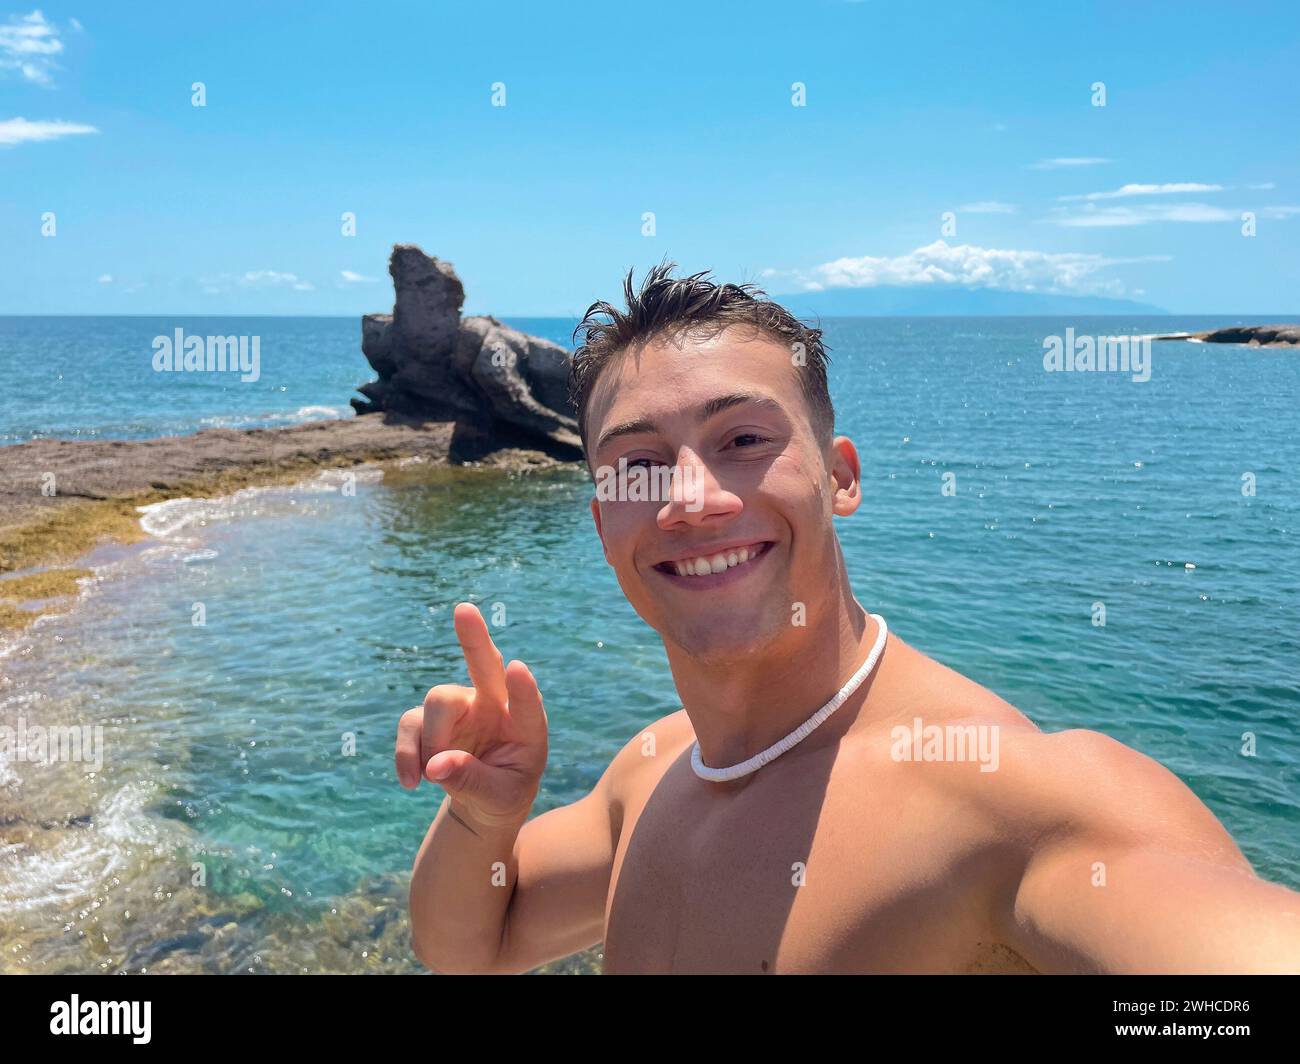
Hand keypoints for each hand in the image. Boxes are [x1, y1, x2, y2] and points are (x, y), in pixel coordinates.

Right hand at [395, 603, 547, 827]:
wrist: (484, 801)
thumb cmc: (504, 792)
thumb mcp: (499, 798)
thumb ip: (471, 781)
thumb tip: (435, 765)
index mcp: (525, 723)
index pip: (527, 703)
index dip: (522, 687)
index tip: (517, 668)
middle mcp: (494, 704)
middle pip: (483, 664)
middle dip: (473, 637)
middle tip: (464, 609)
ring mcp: (461, 707)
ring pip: (438, 699)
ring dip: (430, 739)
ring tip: (429, 777)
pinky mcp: (429, 719)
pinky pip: (410, 724)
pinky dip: (406, 754)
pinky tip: (412, 782)